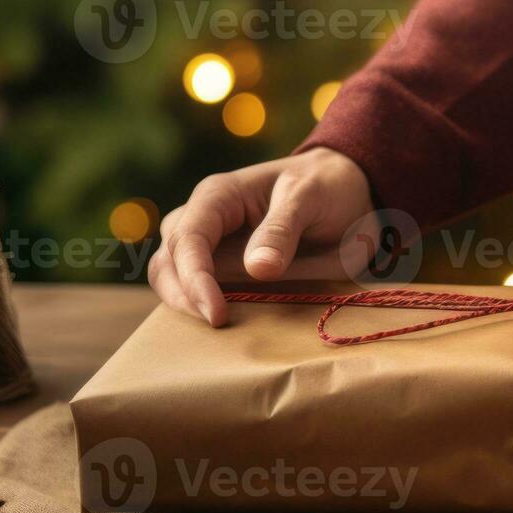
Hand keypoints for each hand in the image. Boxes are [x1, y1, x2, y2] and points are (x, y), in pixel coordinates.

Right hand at [149, 148, 374, 325]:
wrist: (344, 187)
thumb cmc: (325, 185)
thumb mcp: (309, 198)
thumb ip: (282, 230)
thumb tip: (257, 269)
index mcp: (218, 196)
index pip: (189, 239)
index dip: (195, 278)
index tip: (216, 314)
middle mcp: (204, 218)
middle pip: (168, 261)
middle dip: (184, 295)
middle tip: (218, 325)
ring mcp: (211, 243)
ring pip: (173, 276)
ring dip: (187, 303)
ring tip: (220, 327)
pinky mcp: (224, 265)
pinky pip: (199, 287)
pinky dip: (203, 305)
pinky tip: (226, 322)